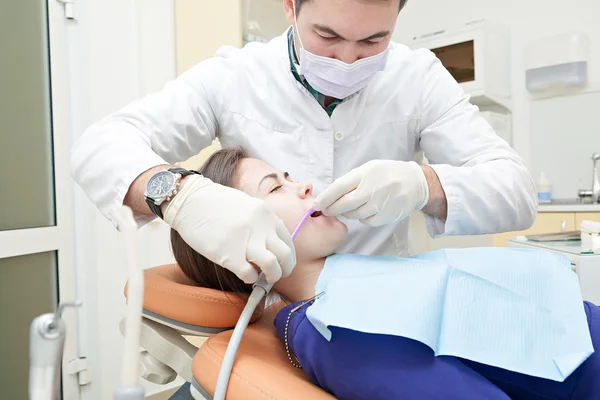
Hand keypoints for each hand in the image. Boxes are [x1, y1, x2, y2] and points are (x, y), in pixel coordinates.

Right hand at [163, 175, 295, 282]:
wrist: (189, 201)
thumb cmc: (215, 203)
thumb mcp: (246, 205)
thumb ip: (260, 223)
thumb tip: (270, 244)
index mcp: (265, 214)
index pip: (287, 240)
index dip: (288, 255)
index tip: (283, 262)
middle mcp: (260, 227)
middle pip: (285, 255)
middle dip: (285, 269)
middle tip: (278, 274)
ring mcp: (245, 241)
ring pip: (273, 267)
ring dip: (272, 276)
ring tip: (265, 278)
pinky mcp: (229, 255)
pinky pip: (249, 274)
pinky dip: (250, 278)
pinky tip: (245, 274)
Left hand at [313, 160, 428, 226]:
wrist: (415, 183)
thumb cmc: (386, 175)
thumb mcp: (368, 169)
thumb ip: (351, 181)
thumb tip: (329, 195)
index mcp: (366, 173)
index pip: (340, 187)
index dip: (325, 198)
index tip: (316, 205)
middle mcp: (374, 188)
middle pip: (346, 204)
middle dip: (332, 209)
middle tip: (326, 211)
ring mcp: (382, 202)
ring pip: (355, 214)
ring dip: (348, 213)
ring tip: (350, 207)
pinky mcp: (388, 215)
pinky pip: (367, 221)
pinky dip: (363, 218)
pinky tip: (366, 210)